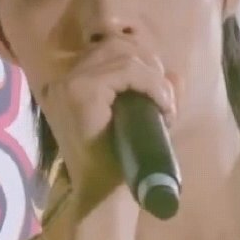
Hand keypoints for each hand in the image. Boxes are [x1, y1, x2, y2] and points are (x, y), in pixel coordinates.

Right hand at [36, 35, 175, 239]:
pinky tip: (162, 106)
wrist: (103, 196)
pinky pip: (126, 71)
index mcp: (71, 83)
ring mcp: (68, 84)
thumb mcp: (139, 119)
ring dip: (154, 77)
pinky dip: (152, 84)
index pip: (110, 48)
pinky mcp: (80, 92)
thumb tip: (174, 73)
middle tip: (165, 99)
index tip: (161, 93)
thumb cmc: (118, 162)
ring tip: (165, 106)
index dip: (143, 61)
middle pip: (117, 44)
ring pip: (123, 54)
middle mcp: (64, 79)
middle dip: (150, 65)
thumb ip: (153, 94)